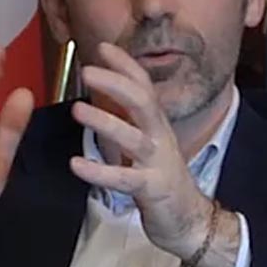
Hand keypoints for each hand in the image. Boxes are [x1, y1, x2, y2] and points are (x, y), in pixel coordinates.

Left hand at [68, 42, 213, 258]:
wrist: (189, 220)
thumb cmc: (162, 179)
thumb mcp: (148, 144)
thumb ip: (131, 121)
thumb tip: (107, 97)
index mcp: (156, 125)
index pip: (144, 86)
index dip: (125, 65)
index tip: (103, 47)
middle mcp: (160, 138)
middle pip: (143, 102)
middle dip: (116, 83)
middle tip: (87, 70)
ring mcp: (158, 163)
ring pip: (133, 138)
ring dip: (105, 122)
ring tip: (77, 110)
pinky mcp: (152, 189)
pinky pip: (124, 179)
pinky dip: (100, 172)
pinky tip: (77, 165)